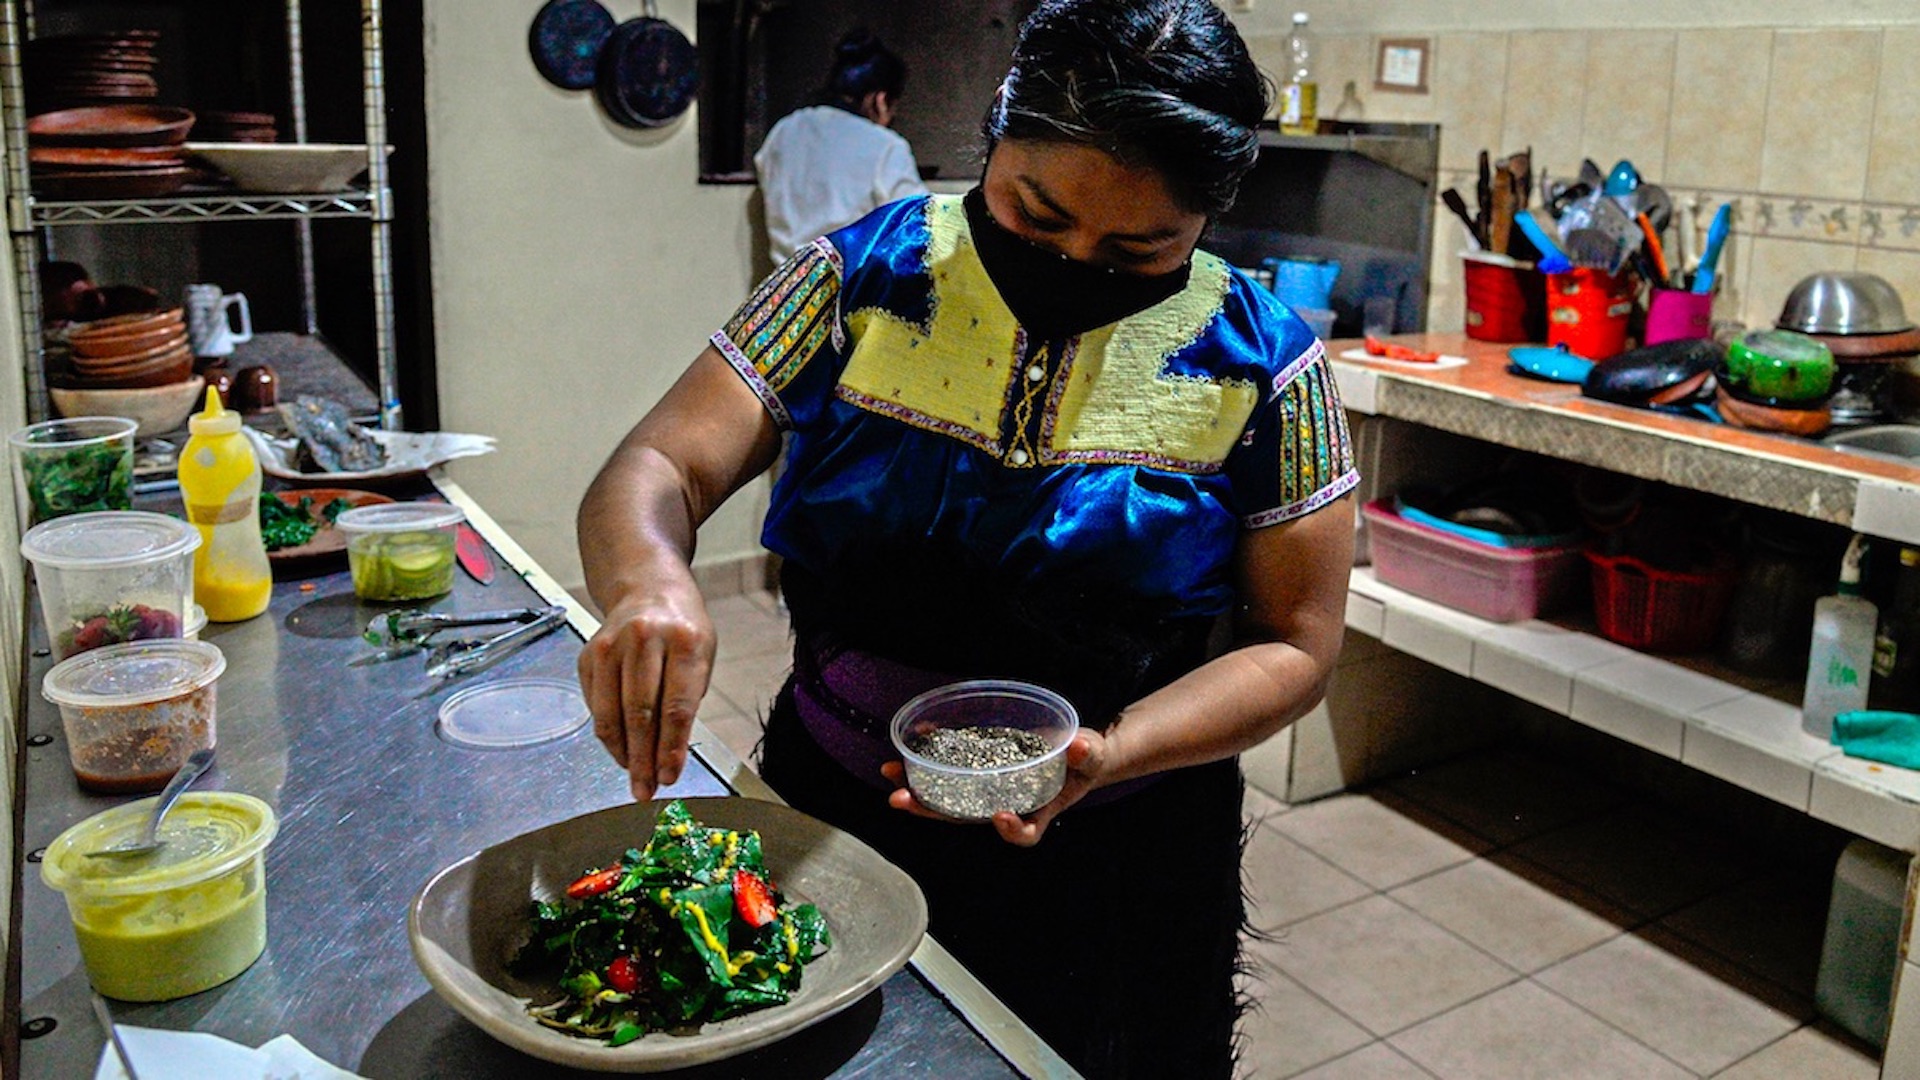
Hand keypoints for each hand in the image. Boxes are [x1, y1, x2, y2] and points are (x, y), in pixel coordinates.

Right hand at [577, 584, 714, 800]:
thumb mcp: (703, 655)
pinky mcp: (589, 654)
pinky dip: (607, 734)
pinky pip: (595, 705)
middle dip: (644, 759)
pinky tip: (620, 750)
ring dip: (622, 753)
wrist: (647, 587)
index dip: (671, 748)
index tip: (669, 777)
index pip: (676, 707)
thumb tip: (668, 756)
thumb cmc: (682, 629)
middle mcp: (645, 639)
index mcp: (685, 640)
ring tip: (632, 777)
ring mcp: (611, 645)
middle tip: (645, 789)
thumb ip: (688, 700)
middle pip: (641, 713)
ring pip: (612, 713)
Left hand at [880, 729, 1109, 847]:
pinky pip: (952, 768)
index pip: (1025, 832)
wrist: (1078, 752)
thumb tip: (1080, 746)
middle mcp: (1006, 804)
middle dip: (931, 810)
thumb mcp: (1093, 757)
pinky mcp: (982, 768)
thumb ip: (1089, 753)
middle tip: (901, 799)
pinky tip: (915, 739)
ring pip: (950, 796)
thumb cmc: (1086, 762)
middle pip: (967, 816)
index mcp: (1037, 810)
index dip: (1012, 829)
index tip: (1003, 815)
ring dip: (918, 787)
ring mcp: (990, 788)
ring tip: (889, 773)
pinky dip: (932, 757)